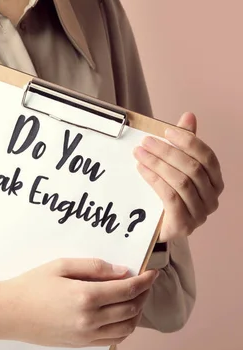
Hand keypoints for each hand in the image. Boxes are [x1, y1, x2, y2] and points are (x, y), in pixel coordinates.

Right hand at [0, 259, 158, 346]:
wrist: (8, 312)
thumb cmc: (30, 285)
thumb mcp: (60, 265)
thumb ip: (93, 267)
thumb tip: (121, 271)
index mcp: (85, 296)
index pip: (128, 289)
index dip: (145, 280)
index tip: (152, 272)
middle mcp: (90, 319)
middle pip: (131, 308)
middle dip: (143, 294)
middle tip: (144, 282)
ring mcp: (86, 334)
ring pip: (127, 327)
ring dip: (137, 312)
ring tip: (135, 298)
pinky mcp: (80, 343)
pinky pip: (113, 340)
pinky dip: (125, 328)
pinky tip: (122, 316)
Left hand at [134, 112, 223, 241]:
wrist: (155, 229)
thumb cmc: (167, 196)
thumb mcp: (175, 168)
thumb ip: (183, 145)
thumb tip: (188, 115)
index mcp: (215, 182)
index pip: (207, 157)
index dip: (187, 141)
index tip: (165, 131)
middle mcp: (212, 198)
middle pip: (192, 168)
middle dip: (167, 152)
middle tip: (145, 142)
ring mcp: (199, 214)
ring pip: (181, 182)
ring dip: (158, 164)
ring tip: (139, 154)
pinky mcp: (183, 224)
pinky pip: (170, 197)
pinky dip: (155, 180)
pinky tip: (141, 170)